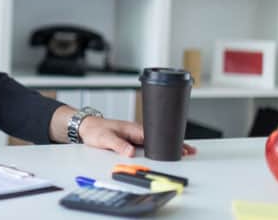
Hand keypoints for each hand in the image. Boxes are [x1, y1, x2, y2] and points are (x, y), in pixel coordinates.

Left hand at [78, 116, 197, 157]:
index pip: (157, 136)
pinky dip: (159, 145)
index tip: (182, 148)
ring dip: (168, 144)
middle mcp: (136, 130)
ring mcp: (135, 134)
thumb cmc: (96, 130)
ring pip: (156, 139)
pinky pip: (149, 142)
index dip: (170, 142)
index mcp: (134, 129)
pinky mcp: (132, 138)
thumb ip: (118, 145)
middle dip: (175, 143)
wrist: (87, 126)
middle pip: (160, 138)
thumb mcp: (106, 139)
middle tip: (190, 151)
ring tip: (184, 151)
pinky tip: (165, 149)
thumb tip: (131, 152)